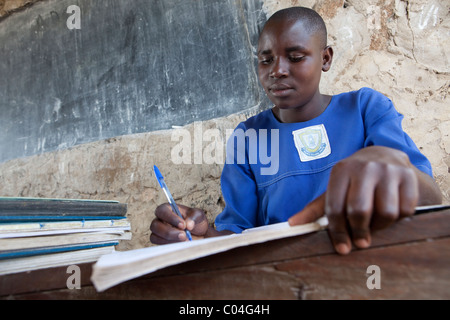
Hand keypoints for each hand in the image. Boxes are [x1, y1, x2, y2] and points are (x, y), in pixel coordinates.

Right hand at [150, 203, 208, 243]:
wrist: (199, 234)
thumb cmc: (195, 221)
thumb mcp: (198, 215)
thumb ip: (194, 217)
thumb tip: (188, 225)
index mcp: (168, 209)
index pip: (162, 211)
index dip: (170, 218)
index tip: (183, 225)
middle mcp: (160, 220)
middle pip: (155, 225)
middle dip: (169, 232)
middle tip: (184, 235)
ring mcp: (159, 232)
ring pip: (155, 237)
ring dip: (170, 240)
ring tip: (185, 240)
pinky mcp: (161, 242)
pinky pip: (160, 245)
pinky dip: (170, 245)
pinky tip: (181, 244)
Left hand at [289, 146, 421, 254]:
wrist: (385, 155)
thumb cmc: (354, 179)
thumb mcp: (334, 189)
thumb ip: (314, 208)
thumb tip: (292, 224)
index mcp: (341, 171)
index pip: (335, 208)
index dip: (338, 232)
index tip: (343, 248)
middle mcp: (364, 167)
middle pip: (359, 211)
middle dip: (359, 231)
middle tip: (361, 241)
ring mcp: (388, 171)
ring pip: (385, 213)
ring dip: (380, 226)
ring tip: (375, 224)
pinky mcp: (408, 177)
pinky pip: (405, 210)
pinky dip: (399, 219)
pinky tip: (391, 213)